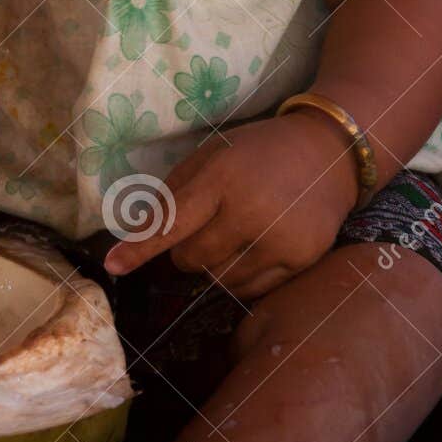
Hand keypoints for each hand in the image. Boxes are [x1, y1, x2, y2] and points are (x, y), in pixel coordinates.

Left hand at [103, 111, 359, 299]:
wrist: (328, 153)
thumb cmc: (259, 152)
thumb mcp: (212, 153)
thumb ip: (175, 191)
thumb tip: (138, 231)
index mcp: (222, 177)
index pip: (172, 222)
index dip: (140, 247)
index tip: (113, 265)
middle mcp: (250, 211)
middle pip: (192, 259)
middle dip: (186, 251)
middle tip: (205, 228)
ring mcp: (279, 239)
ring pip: (220, 279)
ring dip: (215, 265)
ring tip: (234, 235)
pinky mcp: (301, 260)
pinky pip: (251, 289)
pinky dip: (241, 276)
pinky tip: (255, 247)